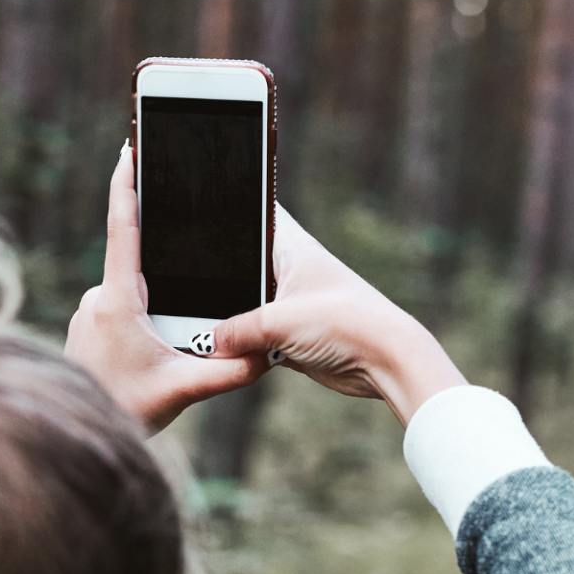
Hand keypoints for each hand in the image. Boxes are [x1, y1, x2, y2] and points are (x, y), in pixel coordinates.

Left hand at [66, 144, 266, 433]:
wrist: (81, 435)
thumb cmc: (125, 410)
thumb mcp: (184, 390)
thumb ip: (229, 371)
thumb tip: (268, 356)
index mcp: (117, 298)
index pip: (122, 228)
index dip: (127, 184)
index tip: (130, 148)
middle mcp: (95, 298)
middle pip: (140, 269)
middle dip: (168, 286)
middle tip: (176, 330)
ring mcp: (87, 313)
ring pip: (133, 297)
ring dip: (155, 315)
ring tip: (160, 359)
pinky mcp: (86, 328)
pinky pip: (120, 313)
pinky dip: (141, 327)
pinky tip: (146, 361)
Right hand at [210, 204, 465, 424]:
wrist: (384, 362)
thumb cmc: (344, 324)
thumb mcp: (276, 322)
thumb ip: (234, 330)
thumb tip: (206, 343)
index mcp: (289, 246)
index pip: (252, 213)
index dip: (226, 211)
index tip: (195, 215)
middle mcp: (288, 271)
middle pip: (238, 267)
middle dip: (217, 282)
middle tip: (189, 288)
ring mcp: (289, 305)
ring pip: (243, 309)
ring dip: (230, 322)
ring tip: (204, 327)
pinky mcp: (291, 338)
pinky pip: (254, 340)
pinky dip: (243, 348)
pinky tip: (226, 354)